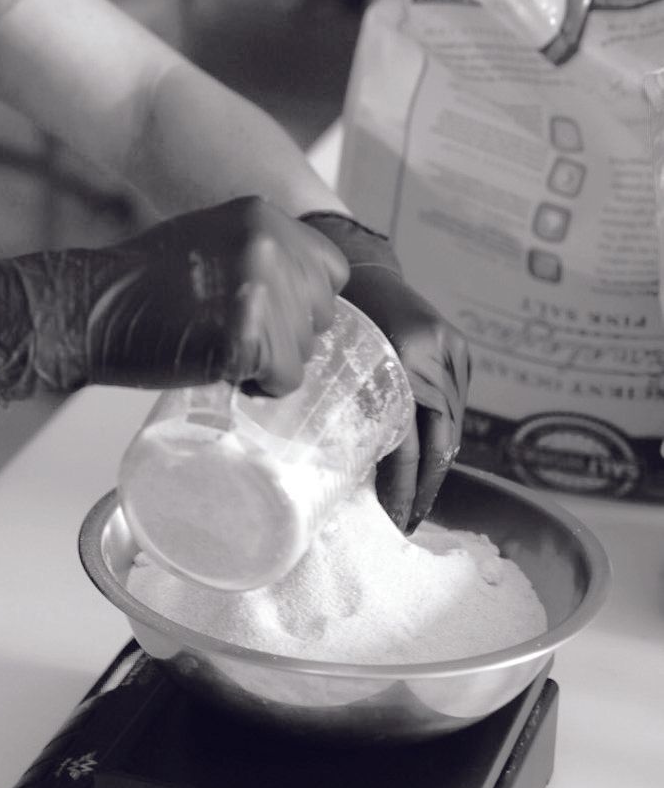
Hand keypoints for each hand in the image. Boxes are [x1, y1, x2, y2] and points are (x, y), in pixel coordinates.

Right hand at [0, 197, 347, 403]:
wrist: (87, 305)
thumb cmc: (141, 282)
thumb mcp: (212, 240)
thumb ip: (261, 253)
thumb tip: (306, 293)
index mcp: (264, 215)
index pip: (329, 270)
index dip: (302, 302)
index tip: (267, 314)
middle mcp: (269, 243)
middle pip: (321, 315)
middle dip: (286, 336)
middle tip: (230, 333)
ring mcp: (259, 286)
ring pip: (304, 352)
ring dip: (268, 363)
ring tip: (214, 345)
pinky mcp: (245, 333)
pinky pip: (282, 380)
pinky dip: (255, 386)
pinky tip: (216, 366)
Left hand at [301, 212, 470, 532]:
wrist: (364, 266)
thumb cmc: (335, 314)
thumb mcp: (333, 358)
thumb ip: (340, 402)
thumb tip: (325, 465)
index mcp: (402, 357)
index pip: (410, 443)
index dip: (403, 487)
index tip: (392, 519)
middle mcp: (436, 355)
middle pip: (439, 441)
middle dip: (424, 486)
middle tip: (405, 520)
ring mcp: (454, 351)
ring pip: (451, 427)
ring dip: (436, 465)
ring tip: (415, 500)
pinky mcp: (461, 350)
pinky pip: (456, 405)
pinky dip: (441, 435)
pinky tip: (427, 462)